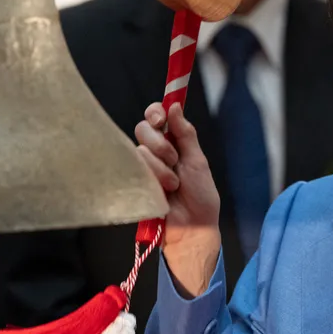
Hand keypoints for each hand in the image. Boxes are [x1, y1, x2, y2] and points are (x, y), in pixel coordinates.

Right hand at [135, 102, 221, 297]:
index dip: (154, 112)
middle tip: (174, 160)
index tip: (161, 119)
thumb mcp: (197, 161)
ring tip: (173, 186)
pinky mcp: (133, 183)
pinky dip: (151, 178)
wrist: (193, 228)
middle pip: (142, 128)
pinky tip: (160, 191)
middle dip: (160, 143)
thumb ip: (185, 133)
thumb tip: (175, 105)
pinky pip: (132, 169)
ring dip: (161, 169)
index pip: (155, 116)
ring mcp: (142, 168)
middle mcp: (154, 152)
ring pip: (140, 150)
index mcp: (172, 142)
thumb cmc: (199, 196)